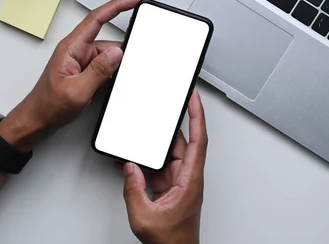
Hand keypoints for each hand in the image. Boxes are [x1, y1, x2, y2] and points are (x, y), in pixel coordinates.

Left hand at [0, 0, 142, 151]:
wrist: (37, 120)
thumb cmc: (48, 105)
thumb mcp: (77, 90)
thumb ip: (99, 70)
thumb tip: (117, 52)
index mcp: (71, 47)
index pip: (97, 19)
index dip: (117, 5)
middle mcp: (76, 50)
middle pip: (107, 42)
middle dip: (120, 54)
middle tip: (128, 66)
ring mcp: (80, 61)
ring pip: (108, 57)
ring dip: (113, 69)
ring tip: (105, 86)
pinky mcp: (84, 71)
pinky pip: (103, 67)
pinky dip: (110, 75)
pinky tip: (106, 87)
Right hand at [123, 92, 207, 243]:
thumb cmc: (171, 243)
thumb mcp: (145, 217)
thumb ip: (134, 190)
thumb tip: (130, 169)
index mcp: (190, 181)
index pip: (199, 141)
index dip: (197, 116)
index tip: (195, 98)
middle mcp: (188, 179)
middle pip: (181, 144)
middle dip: (170, 126)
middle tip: (166, 106)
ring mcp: (179, 184)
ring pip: (168, 156)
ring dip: (153, 148)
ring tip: (139, 138)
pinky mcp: (170, 190)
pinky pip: (158, 170)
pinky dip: (146, 165)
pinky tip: (132, 165)